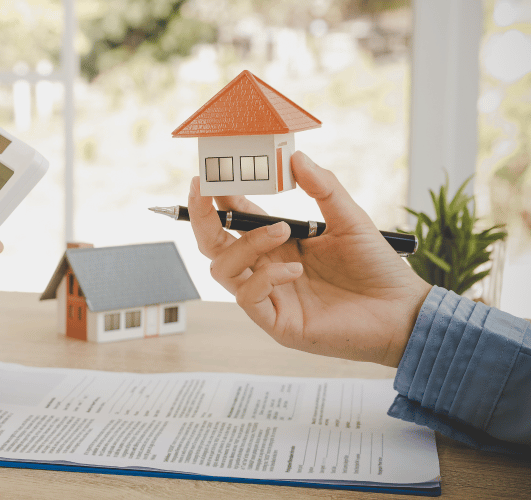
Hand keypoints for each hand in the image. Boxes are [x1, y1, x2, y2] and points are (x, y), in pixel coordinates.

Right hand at [188, 151, 431, 366]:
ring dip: (245, 244)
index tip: (213, 173)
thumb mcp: (350, 219)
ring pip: (222, 270)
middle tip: (205, 190)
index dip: (218, 197)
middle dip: (202, 217)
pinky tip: (296, 270)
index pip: (235, 219)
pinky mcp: (277, 323)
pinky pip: (247, 299)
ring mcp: (269, 297)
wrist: (402, 311)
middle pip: (213, 245)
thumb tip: (296, 158)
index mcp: (279, 243)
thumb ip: (323, 188)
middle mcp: (266, 268)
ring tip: (282, 231)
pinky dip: (266, 279)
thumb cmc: (377, 268)